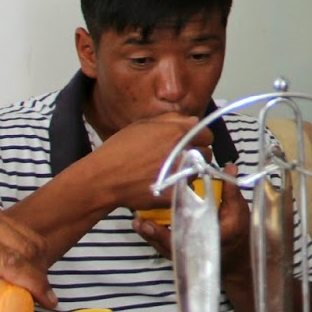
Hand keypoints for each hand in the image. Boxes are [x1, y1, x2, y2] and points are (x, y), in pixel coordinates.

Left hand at [0, 195, 57, 311]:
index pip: (9, 260)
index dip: (32, 283)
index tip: (48, 302)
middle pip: (27, 247)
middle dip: (39, 276)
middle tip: (40, 301)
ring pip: (28, 237)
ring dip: (36, 263)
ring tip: (30, 288)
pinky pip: (18, 230)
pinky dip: (26, 251)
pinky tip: (18, 270)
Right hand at [92, 113, 210, 211]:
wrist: (104, 178)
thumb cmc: (120, 149)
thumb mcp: (143, 125)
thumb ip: (172, 120)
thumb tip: (193, 121)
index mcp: (178, 132)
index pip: (206, 134)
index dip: (199, 139)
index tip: (190, 143)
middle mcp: (184, 151)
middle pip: (207, 154)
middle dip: (197, 155)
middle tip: (181, 159)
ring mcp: (182, 173)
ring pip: (198, 172)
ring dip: (189, 171)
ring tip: (170, 172)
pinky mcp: (177, 192)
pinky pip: (187, 188)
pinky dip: (179, 187)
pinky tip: (165, 185)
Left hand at [131, 165, 250, 276]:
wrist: (234, 251)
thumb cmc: (237, 229)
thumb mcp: (238, 209)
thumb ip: (231, 190)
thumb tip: (230, 167)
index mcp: (211, 236)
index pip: (189, 236)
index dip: (170, 231)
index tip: (155, 222)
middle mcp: (196, 247)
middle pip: (171, 243)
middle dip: (155, 233)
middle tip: (141, 222)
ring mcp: (186, 251)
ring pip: (164, 245)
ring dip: (150, 234)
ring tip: (138, 222)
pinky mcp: (179, 250)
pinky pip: (163, 245)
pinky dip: (152, 235)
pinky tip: (142, 225)